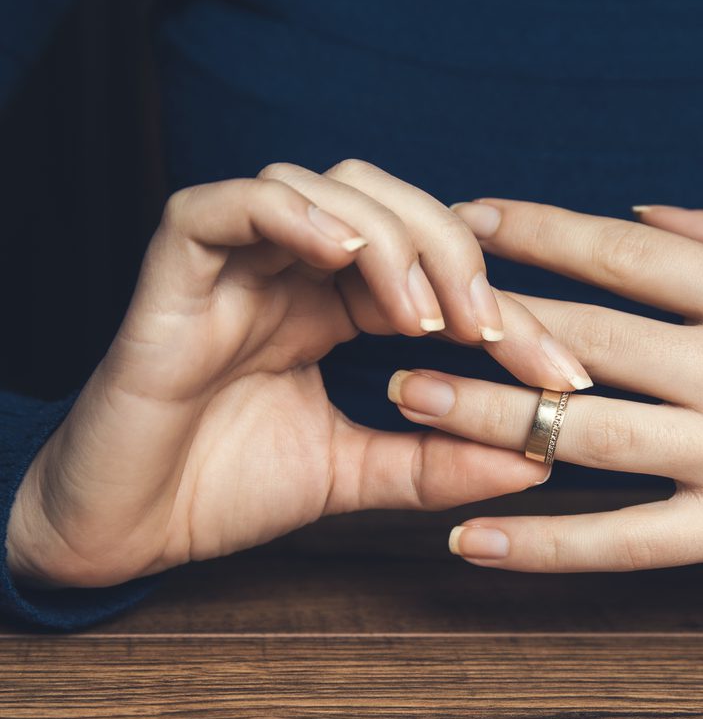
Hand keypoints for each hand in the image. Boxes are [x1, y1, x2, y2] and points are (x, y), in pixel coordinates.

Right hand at [6, 162, 591, 588]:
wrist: (127, 530)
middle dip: (458, 259)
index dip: (505, 313)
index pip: (435, 275)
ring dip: (390, 240)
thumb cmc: (228, 491)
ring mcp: (237, 260)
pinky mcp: (177, 263)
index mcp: (334, 308)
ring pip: (327, 187)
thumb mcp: (357, 475)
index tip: (559, 375)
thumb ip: (439, 461)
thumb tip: (539, 459)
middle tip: (494, 331)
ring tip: (421, 315)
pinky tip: (344, 258)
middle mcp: (293, 271)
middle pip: (394, 207)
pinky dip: (295, 216)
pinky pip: (233, 204)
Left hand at [390, 199, 702, 570]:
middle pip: (580, 338)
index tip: (466, 217)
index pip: (620, 251)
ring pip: (584, 436)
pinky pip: (625, 543)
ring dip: (487, 417)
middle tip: (400, 315)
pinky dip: (544, 545)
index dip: (534, 230)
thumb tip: (643, 207)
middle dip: (481, 322)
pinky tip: (471, 540)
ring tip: (406, 402)